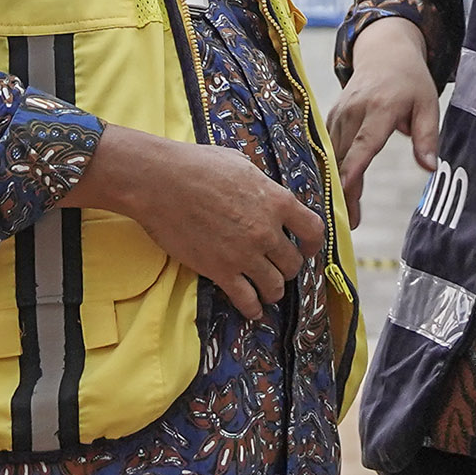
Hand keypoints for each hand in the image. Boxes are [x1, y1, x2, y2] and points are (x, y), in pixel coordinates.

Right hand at [74, 126, 325, 320]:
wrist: (161, 183)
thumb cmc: (198, 165)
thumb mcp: (241, 164)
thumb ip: (261, 184)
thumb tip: (265, 192)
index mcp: (277, 201)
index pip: (313, 230)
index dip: (313, 244)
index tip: (306, 249)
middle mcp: (267, 231)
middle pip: (293, 263)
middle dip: (287, 268)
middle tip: (277, 268)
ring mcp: (245, 254)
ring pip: (275, 286)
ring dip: (273, 290)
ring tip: (266, 290)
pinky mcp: (221, 271)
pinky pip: (247, 300)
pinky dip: (253, 309)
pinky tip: (252, 310)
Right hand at [332, 18, 440, 217]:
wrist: (384, 52)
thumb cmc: (411, 81)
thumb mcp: (428, 104)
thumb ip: (427, 138)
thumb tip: (430, 168)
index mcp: (381, 107)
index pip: (365, 142)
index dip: (354, 168)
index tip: (345, 191)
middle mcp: (355, 110)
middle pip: (344, 156)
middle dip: (344, 191)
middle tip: (348, 224)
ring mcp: (339, 113)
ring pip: (332, 156)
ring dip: (336, 186)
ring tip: (342, 217)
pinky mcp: (331, 118)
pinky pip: (327, 149)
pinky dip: (329, 170)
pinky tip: (333, 194)